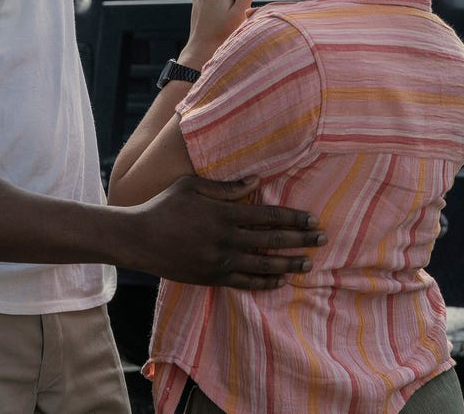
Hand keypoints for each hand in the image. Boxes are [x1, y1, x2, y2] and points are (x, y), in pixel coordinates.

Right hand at [127, 175, 324, 288]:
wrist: (140, 239)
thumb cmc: (165, 206)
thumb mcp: (192, 186)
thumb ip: (226, 187)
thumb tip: (256, 180)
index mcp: (224, 214)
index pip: (267, 216)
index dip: (292, 218)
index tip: (311, 219)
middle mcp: (227, 240)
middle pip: (272, 241)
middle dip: (300, 240)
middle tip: (323, 239)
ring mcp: (220, 262)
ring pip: (264, 265)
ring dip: (289, 264)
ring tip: (308, 264)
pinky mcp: (213, 278)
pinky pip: (246, 283)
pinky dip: (265, 282)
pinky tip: (280, 281)